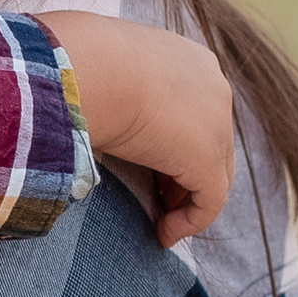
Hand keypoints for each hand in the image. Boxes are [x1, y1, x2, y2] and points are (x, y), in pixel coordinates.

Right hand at [36, 11, 235, 249]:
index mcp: (192, 62)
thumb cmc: (80, 62)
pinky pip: (209, 202)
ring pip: (216, 175)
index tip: (152, 166)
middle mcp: (215, 89)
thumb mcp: (106, 66)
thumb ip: (116, 86)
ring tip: (160, 221)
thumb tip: (88, 102)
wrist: (89, 68)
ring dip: (188, 202)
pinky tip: (163, 234)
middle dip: (187, 174)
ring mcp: (217, 124)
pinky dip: (189, 222)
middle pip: (215, 144)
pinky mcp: (207, 158)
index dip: (177, 142)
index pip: (198, 111)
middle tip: (158, 197)